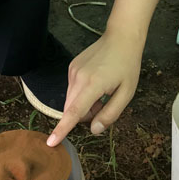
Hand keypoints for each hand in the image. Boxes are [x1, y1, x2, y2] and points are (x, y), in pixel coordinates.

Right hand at [47, 30, 143, 146]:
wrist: (121, 38)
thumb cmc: (127, 66)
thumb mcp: (126, 93)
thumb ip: (110, 113)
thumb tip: (94, 130)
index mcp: (93, 85)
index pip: (74, 112)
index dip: (63, 129)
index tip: (51, 142)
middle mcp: (78, 78)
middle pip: (71, 109)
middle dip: (84, 115)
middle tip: (104, 104)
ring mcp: (72, 71)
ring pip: (71, 100)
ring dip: (83, 105)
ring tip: (102, 93)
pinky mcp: (71, 67)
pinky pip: (72, 90)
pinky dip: (81, 95)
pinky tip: (96, 84)